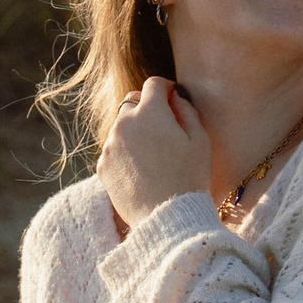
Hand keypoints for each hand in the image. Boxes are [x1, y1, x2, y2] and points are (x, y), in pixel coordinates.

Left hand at [99, 77, 210, 226]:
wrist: (167, 217)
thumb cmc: (189, 178)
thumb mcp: (200, 140)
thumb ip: (187, 110)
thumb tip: (175, 96)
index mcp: (150, 112)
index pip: (153, 84)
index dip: (165, 88)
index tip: (172, 98)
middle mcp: (124, 123)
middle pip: (132, 102)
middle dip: (147, 109)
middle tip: (163, 128)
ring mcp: (110, 145)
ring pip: (121, 127)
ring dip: (135, 132)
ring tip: (153, 155)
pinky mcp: (102, 166)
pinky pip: (114, 150)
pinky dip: (125, 153)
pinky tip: (142, 170)